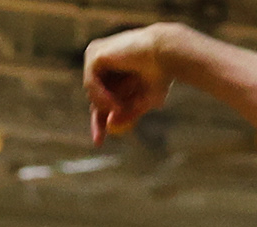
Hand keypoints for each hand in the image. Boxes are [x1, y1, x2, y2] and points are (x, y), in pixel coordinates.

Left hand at [84, 24, 177, 144]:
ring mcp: (97, 56)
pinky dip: (101, 97)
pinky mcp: (95, 54)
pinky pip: (90, 84)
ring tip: (121, 109)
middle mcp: (104, 62)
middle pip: (93, 97)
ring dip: (106, 107)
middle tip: (99, 140)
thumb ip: (128, 113)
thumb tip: (110, 127)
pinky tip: (114, 104)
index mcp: (116, 71)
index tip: (98, 142)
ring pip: (91, 93)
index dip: (100, 121)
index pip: (101, 98)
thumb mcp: (145, 101)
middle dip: (99, 119)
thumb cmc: (162, 76)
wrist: (166, 54)